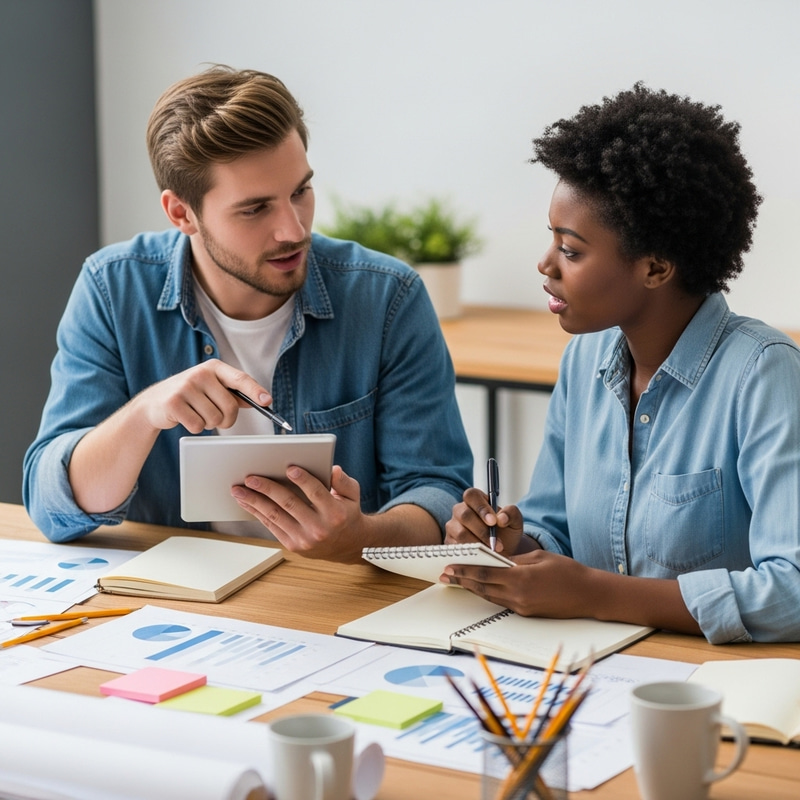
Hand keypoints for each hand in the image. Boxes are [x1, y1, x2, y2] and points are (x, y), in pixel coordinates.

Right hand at [132, 359, 271, 433]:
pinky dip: (196, 427)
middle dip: (227, 419)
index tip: (267, 401)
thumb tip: (261, 400)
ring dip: (209, 424)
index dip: (255, 391)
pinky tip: (186, 418)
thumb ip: (234, 393)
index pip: (240, 379)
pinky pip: (198, 425)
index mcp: (214, 368)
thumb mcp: (211, 389)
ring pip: (214, 418)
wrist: (154, 403)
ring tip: (197, 414)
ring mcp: (186, 386)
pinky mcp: (174, 402)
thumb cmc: (189, 396)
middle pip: (230, 406)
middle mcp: (200, 373)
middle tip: (217, 418)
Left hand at [231, 464, 366, 561]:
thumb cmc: (347, 514)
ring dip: (254, 502)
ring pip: (275, 516)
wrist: (347, 546)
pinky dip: (257, 513)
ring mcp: (304, 539)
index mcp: (336, 513)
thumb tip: (333, 470)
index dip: (303, 480)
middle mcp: (319, 528)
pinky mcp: (293, 545)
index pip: (317, 493)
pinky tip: (247, 502)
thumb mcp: (352, 495)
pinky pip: (272, 526)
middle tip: (250, 478)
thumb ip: (344, 481)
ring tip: (238, 490)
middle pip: (289, 504)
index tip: (289, 468)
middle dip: (267, 489)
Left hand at [440, 549, 596, 617]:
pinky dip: (489, 594)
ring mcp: (522, 607)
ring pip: (490, 596)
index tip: (450, 567)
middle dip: (462, 581)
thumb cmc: (568, 571)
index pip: (484, 574)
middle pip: (483, 588)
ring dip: (473, 589)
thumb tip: (495, 559)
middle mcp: (518, 596)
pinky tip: (481, 588)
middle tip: (445, 575)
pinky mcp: (527, 613)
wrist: (589, 595)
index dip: (465, 571)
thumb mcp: (539, 557)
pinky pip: (502, 602)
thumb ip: (515, 560)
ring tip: (457, 581)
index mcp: (520, 578)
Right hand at [444, 487, 525, 554]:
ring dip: (477, 544)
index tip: (494, 522)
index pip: (472, 496)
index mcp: (475, 499)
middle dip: (482, 531)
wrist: (502, 550)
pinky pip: (456, 547)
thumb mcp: (515, 521)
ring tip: (492, 552)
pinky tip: (482, 557)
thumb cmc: (507, 532)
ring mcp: (453, 526)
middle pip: (464, 515)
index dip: (481, 508)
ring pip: (460, 533)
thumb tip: (502, 518)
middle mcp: (460, 510)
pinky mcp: (450, 543)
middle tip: (497, 543)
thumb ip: (511, 514)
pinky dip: (470, 553)